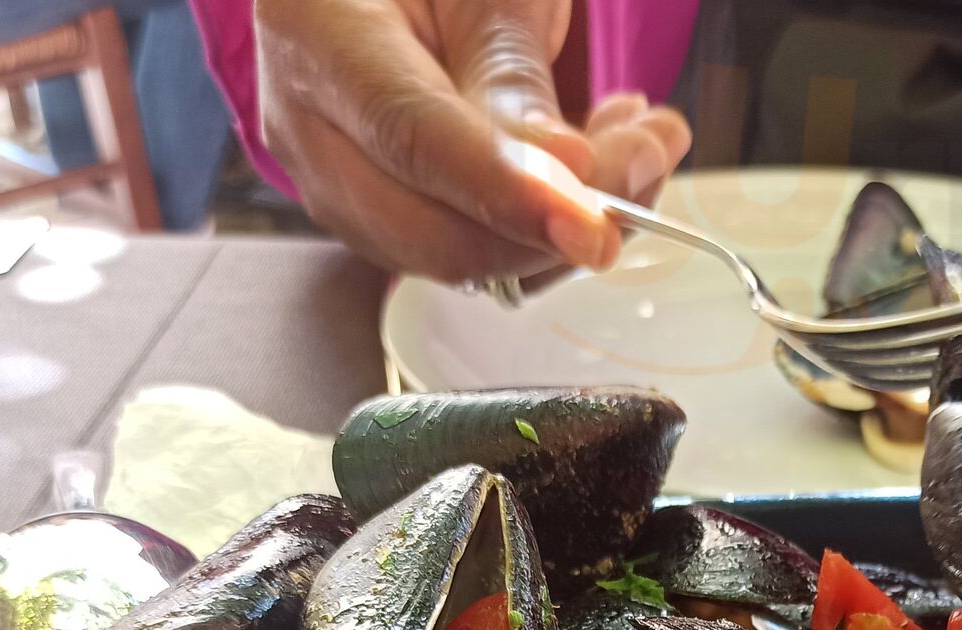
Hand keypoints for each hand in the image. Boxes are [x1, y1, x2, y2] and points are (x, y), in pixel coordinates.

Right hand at [255, 0, 691, 279]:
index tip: (592, 224)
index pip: (412, 138)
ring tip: (643, 142)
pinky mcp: (386, 223)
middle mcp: (311, 129)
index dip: (508, 192)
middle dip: (561, 222)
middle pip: (434, 232)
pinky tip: (601, 162)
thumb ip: (513, 75)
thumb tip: (569, 177)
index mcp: (317, 36)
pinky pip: (479, 255)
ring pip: (467, 260)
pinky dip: (555, 228)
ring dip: (574, 225)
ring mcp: (341, 189)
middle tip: (651, 154)